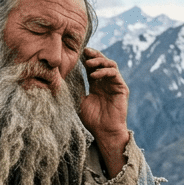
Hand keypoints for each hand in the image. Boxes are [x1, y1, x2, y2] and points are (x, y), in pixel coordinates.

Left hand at [78, 47, 129, 174]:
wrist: (104, 132)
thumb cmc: (92, 120)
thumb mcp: (79, 102)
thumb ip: (75, 90)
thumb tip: (61, 80)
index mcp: (96, 84)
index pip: (92, 66)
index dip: (86, 58)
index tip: (77, 53)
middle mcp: (106, 82)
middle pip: (102, 61)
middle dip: (93, 55)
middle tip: (84, 52)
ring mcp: (115, 84)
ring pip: (110, 64)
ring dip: (99, 61)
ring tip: (88, 63)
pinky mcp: (122, 88)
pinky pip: (114, 74)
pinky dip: (104, 71)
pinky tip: (94, 75)